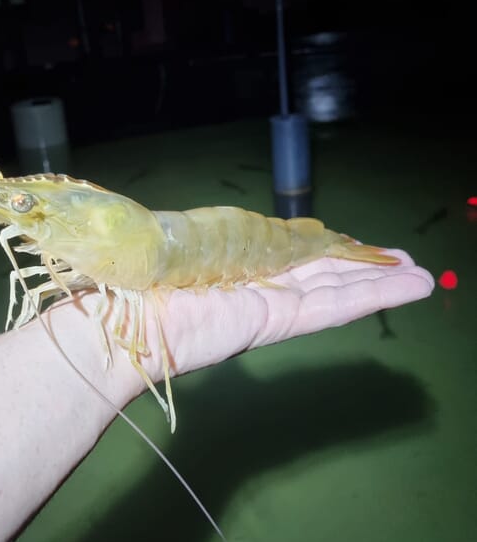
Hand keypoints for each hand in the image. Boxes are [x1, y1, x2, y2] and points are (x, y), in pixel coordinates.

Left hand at [151, 249, 433, 377]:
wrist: (119, 318)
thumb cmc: (137, 274)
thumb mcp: (181, 236)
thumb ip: (208, 232)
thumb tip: (212, 221)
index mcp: (238, 259)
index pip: (293, 252)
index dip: (328, 247)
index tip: (354, 241)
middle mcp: (258, 283)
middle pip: (323, 272)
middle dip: (364, 265)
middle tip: (404, 260)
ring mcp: (269, 303)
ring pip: (336, 289)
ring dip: (380, 281)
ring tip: (421, 275)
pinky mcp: (274, 321)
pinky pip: (330, 307)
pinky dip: (371, 296)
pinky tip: (405, 287)